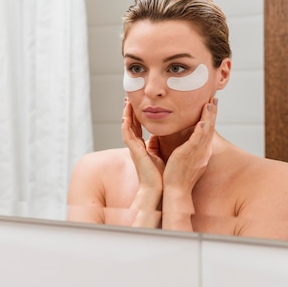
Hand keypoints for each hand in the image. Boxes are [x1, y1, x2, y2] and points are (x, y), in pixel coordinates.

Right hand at [122, 98, 163, 212]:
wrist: (159, 188)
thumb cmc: (162, 175)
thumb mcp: (160, 155)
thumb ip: (157, 145)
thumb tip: (158, 136)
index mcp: (143, 147)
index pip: (138, 128)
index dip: (136, 116)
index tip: (137, 105)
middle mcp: (136, 146)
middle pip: (130, 125)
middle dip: (129, 111)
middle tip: (128, 98)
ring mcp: (134, 149)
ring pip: (127, 127)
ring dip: (126, 115)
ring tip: (126, 102)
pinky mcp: (134, 151)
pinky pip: (127, 136)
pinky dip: (125, 125)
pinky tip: (125, 116)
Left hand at [162, 97, 217, 213]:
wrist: (175, 191)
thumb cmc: (175, 177)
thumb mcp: (181, 159)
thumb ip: (182, 148)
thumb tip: (178, 140)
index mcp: (200, 152)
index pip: (205, 132)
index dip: (208, 118)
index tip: (209, 106)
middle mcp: (202, 152)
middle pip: (209, 128)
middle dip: (212, 114)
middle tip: (214, 100)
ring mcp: (198, 153)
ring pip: (206, 131)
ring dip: (209, 117)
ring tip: (210, 104)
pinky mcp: (190, 155)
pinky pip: (198, 140)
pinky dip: (201, 130)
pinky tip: (203, 121)